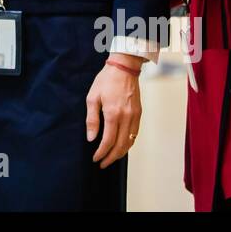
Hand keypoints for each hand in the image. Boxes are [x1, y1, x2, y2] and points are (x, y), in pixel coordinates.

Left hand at [87, 54, 142, 168]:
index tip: (95, 158)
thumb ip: (92, 119)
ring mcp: (135, 116)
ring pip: (130, 142)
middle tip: (102, 163)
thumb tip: (91, 138)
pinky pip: (135, 134)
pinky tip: (121, 146)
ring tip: (111, 158)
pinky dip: (128, 143)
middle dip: (111, 157)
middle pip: (121, 146)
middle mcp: (126, 117)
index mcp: (113, 114)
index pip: (108, 141)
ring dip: (121, 153)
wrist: (124, 68)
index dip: (101, 153)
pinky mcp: (139, 113)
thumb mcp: (92, 97)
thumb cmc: (106, 80)